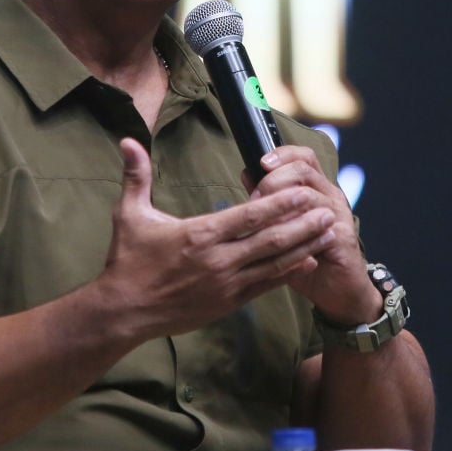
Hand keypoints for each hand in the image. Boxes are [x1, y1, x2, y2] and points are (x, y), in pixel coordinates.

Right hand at [96, 137, 337, 339]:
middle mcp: (218, 260)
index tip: (302, 191)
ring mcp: (225, 285)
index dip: (279, 204)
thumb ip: (136, 175)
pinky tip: (309, 261)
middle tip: (327, 209)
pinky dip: (290, 273)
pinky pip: (266, 286)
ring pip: (274, 264)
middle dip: (302, 224)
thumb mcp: (129, 214)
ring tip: (327, 232)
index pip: (248, 216)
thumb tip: (127, 140)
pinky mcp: (227, 303)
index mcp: (199, 234)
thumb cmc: (127, 260)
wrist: (124, 311)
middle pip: (270, 240)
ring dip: (304, 247)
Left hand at [251, 145, 382, 325]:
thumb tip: (248, 175)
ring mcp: (338, 215)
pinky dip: (293, 228)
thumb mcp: (285, 224)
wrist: (338, 289)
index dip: (282, 154)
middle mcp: (330, 196)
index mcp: (318, 188)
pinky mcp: (341, 237)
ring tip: (262, 218)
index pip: (303, 157)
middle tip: (254, 199)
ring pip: (307, 194)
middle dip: (273, 180)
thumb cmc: (307, 255)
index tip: (261, 162)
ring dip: (279, 204)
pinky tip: (278, 237)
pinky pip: (316, 225)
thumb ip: (270, 200)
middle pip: (303, 169)